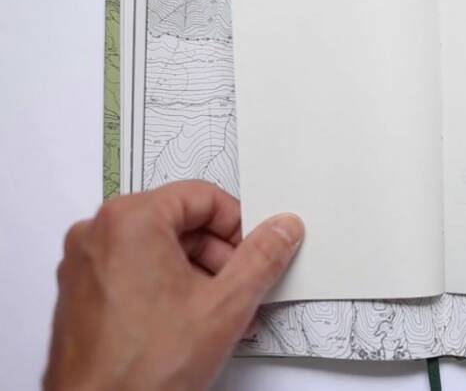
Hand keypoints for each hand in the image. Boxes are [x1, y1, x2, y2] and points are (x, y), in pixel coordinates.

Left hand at [43, 180, 303, 390]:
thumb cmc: (143, 368)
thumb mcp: (226, 305)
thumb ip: (262, 258)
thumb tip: (283, 229)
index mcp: (130, 220)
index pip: (202, 197)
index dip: (238, 225)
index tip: (255, 251)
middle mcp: (98, 233)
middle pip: (180, 224)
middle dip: (220, 258)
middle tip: (243, 289)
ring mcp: (85, 264)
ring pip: (160, 251)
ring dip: (200, 278)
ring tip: (224, 316)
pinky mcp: (82, 293)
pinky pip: (137, 273)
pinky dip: (169, 290)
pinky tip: (194, 324)